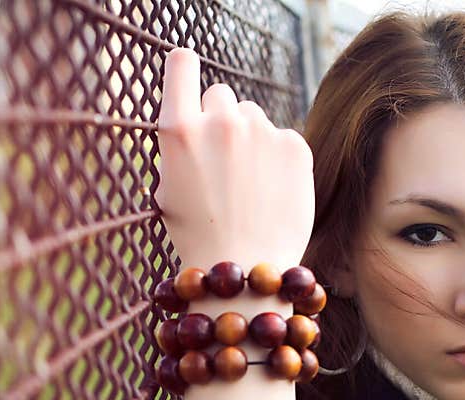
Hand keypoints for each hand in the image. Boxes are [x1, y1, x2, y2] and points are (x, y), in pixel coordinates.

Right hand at [154, 48, 315, 272]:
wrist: (244, 270)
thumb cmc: (199, 235)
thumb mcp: (169, 188)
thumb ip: (182, 145)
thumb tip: (197, 115)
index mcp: (178, 130)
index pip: (180, 64)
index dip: (185, 67)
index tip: (188, 69)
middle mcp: (219, 122)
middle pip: (221, 96)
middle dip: (220, 120)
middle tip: (224, 163)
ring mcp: (260, 132)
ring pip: (254, 118)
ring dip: (252, 139)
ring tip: (250, 185)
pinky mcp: (294, 146)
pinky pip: (284, 138)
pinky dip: (280, 159)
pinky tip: (272, 191)